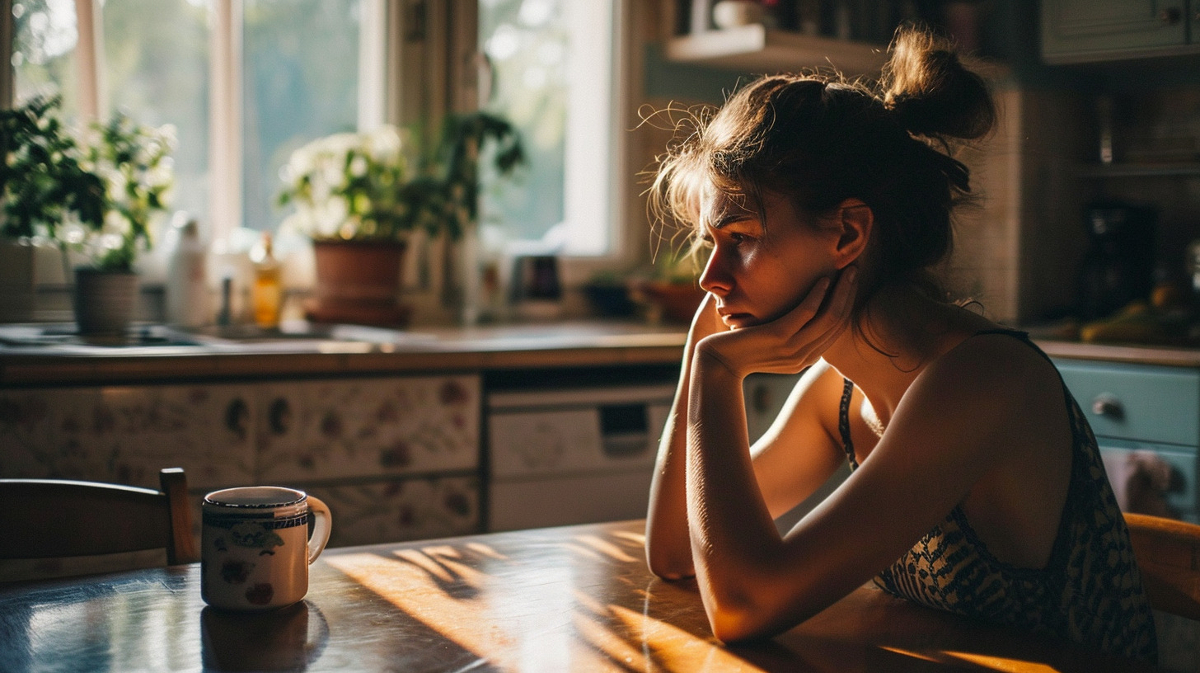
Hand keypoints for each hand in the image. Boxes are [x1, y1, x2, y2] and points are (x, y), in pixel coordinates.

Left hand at [694, 267, 857, 377]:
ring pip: (828, 317)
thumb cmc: (740, 348)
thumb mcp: (771, 343)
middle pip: (837, 322)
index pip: (835, 330)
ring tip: (847, 270)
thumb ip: (790, 333)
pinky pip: (806, 312)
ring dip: (840, 291)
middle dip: (849, 294)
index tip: (851, 283)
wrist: (716, 362)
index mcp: (805, 358)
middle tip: (855, 271)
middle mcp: (804, 356)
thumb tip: (803, 312)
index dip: (847, 305)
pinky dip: (817, 294)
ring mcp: (792, 348)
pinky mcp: (778, 336)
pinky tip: (823, 278)